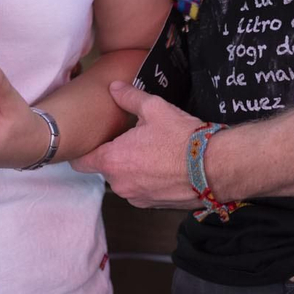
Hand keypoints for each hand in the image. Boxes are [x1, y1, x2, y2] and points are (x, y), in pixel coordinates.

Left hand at [69, 81, 204, 209]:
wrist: (213, 167)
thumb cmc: (180, 138)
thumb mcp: (154, 108)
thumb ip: (129, 97)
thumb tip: (114, 87)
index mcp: (112, 161)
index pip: (80, 163)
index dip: (83, 151)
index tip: (90, 142)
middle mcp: (119, 184)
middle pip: (106, 169)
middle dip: (115, 155)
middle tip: (132, 140)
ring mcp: (137, 198)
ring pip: (125, 180)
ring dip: (132, 169)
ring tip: (151, 152)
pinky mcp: (153, 206)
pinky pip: (141, 191)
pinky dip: (147, 181)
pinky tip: (163, 166)